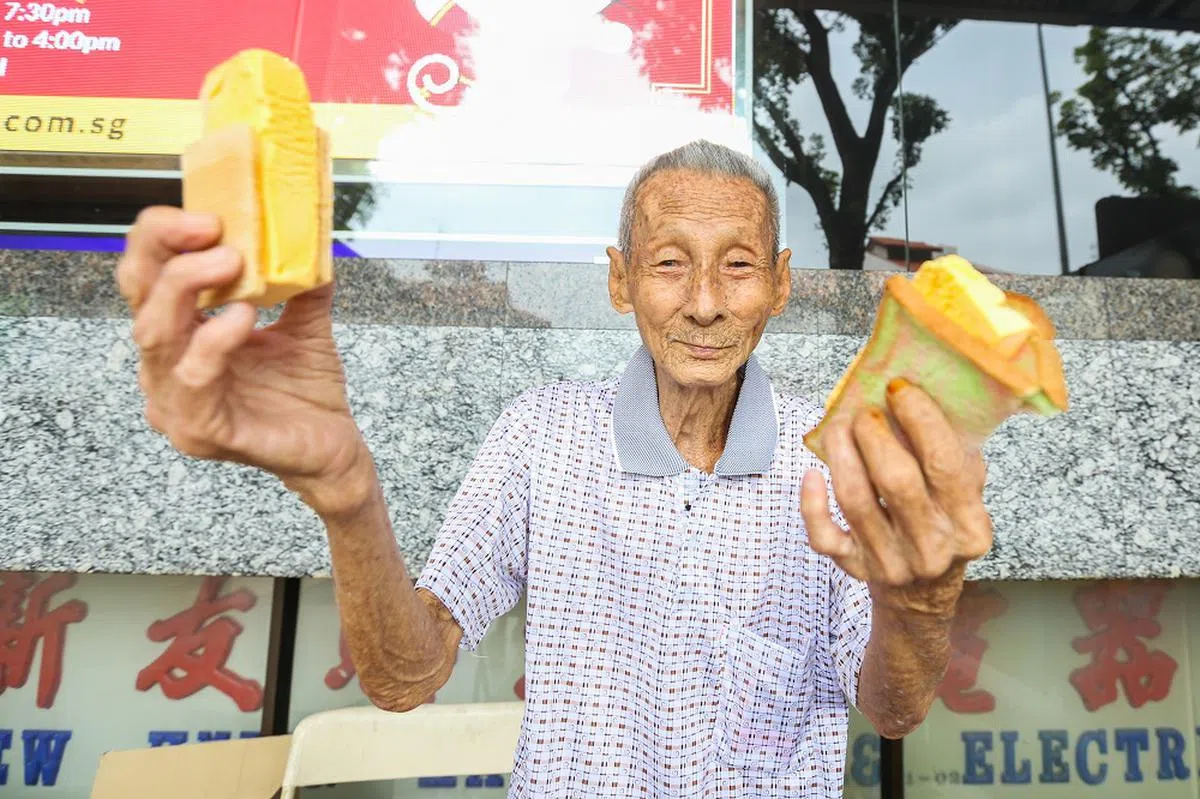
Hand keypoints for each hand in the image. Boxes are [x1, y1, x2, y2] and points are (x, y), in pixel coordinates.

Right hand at [116, 206, 371, 515]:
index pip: (147, 273)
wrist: (331, 448)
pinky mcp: (197, 430)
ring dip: (189, 288)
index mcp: (181, 333)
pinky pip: (192, 378)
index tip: (208, 215)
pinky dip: (214, 340)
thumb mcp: (306, 323)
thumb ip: (302, 281)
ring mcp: (174, 400)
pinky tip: (242, 318)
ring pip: (154, 332)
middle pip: (138, 293)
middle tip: (215, 229)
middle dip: (168, 251)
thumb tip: (309, 234)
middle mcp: (165, 364)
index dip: (163, 236)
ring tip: (232, 263)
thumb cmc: (306, 392)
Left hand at [801, 379, 992, 615]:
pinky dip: (812, 504)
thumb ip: (956, 453)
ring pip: (856, 501)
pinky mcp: (855, 569)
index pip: (946, 465)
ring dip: (841, 455)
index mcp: (970, 526)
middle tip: (863, 410)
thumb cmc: (941, 524)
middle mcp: (933, 549)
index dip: (921, 420)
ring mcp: (891, 563)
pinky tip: (811, 473)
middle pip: (896, 482)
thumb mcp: (964, 496)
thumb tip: (927, 394)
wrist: (922, 593)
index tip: (899, 387)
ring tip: (837, 425)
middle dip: (874, 436)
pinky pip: (824, 537)